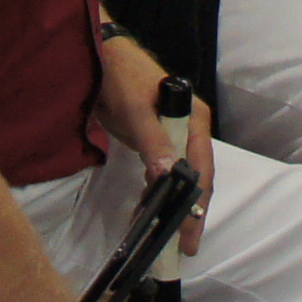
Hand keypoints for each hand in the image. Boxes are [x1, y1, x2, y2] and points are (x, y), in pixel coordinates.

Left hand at [96, 30, 211, 253]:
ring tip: (160, 235)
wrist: (99, 52)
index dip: (197, 206)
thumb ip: (152, 141)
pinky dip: (155, 191)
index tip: (190, 237)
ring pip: (178, 177)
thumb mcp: (135, 110)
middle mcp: (190, 129)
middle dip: (189, 212)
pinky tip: (144, 208)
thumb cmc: (121, 77)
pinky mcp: (155, 137)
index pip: (202, 171)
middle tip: (181, 248)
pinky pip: (161, 170)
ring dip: (169, 204)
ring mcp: (173, 133)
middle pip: (195, 178)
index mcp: (195, 120)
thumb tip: (168, 176)